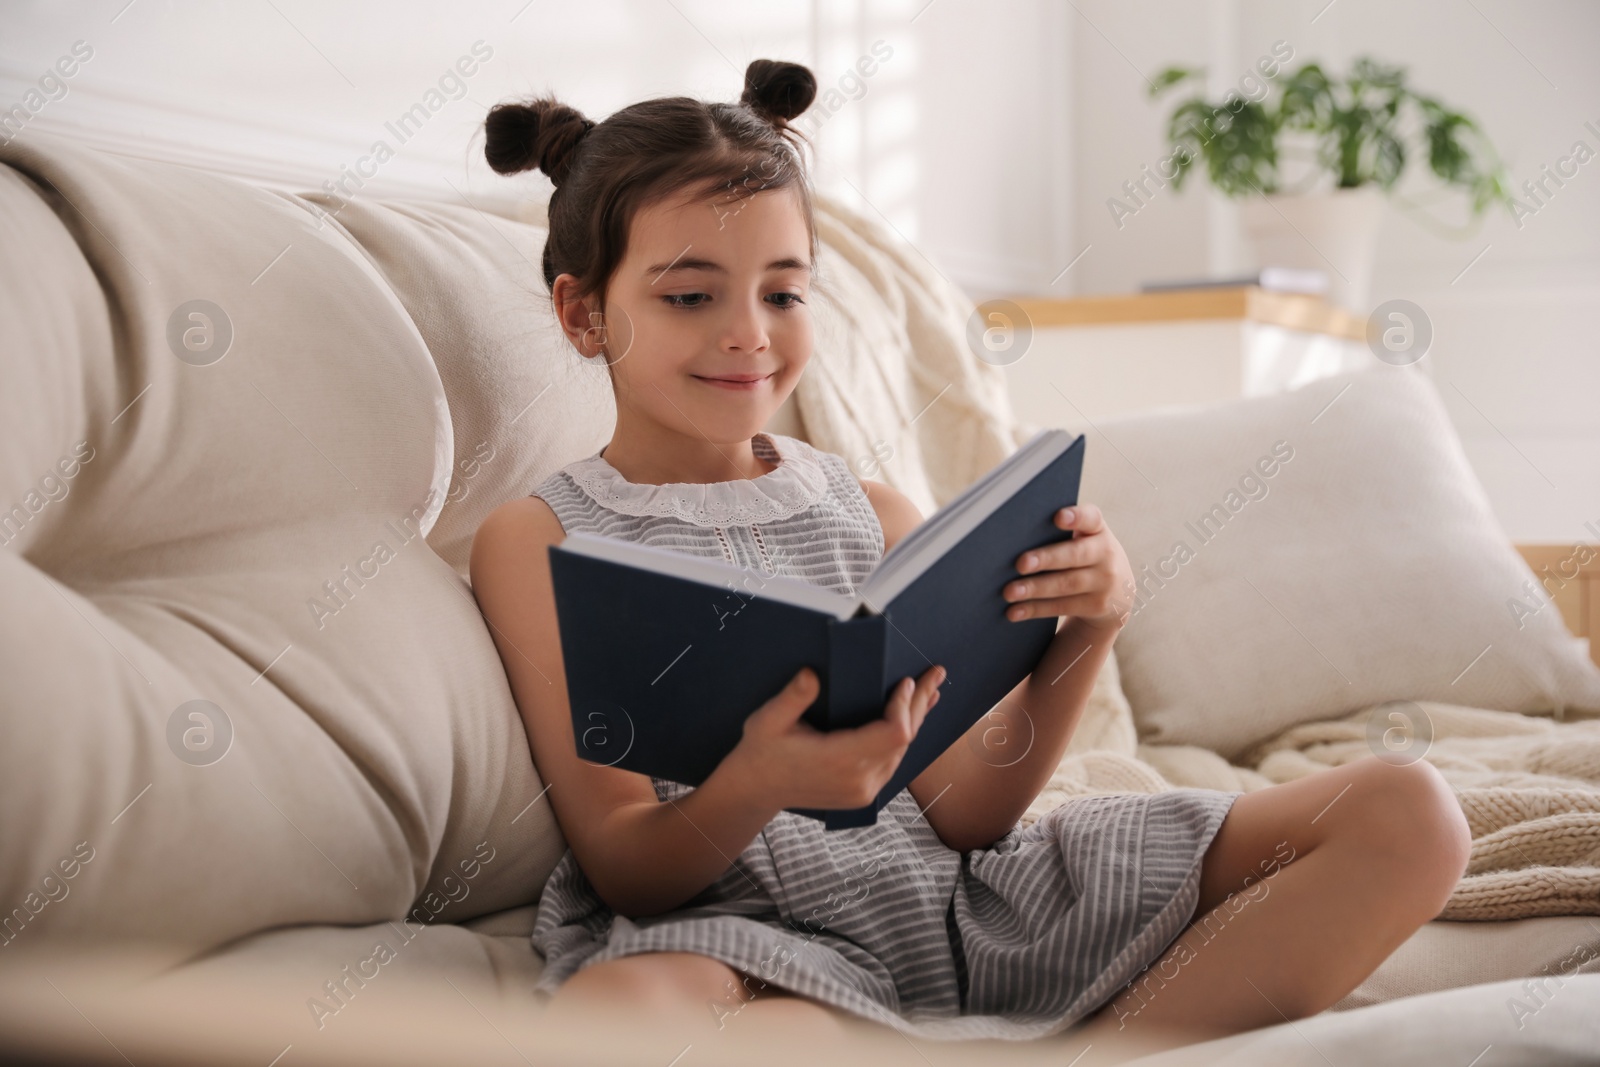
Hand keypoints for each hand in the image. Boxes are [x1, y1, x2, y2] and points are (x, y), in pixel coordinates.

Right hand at [726, 664, 945, 812]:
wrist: (757, 789)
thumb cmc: (762, 751)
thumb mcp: (768, 720)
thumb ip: (792, 698)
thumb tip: (811, 674)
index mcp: (838, 762)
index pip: (893, 734)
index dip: (905, 707)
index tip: (906, 680)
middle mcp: (858, 781)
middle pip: (905, 740)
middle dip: (919, 704)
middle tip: (935, 674)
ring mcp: (864, 791)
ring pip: (902, 751)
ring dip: (916, 718)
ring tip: (929, 690)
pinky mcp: (865, 792)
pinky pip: (894, 761)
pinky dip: (904, 736)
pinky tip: (913, 716)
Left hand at [1002, 503, 1135, 632]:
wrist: (1117, 593)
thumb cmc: (1085, 556)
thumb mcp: (1085, 540)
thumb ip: (1059, 535)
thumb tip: (1012, 541)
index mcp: (1098, 530)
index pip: (1091, 518)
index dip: (1076, 517)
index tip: (1058, 517)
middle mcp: (1106, 554)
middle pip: (1074, 555)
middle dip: (1046, 559)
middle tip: (1020, 563)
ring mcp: (1104, 582)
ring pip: (1065, 585)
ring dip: (1035, 588)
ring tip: (1009, 592)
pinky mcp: (1096, 606)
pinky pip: (1061, 606)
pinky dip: (1035, 609)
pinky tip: (1013, 611)